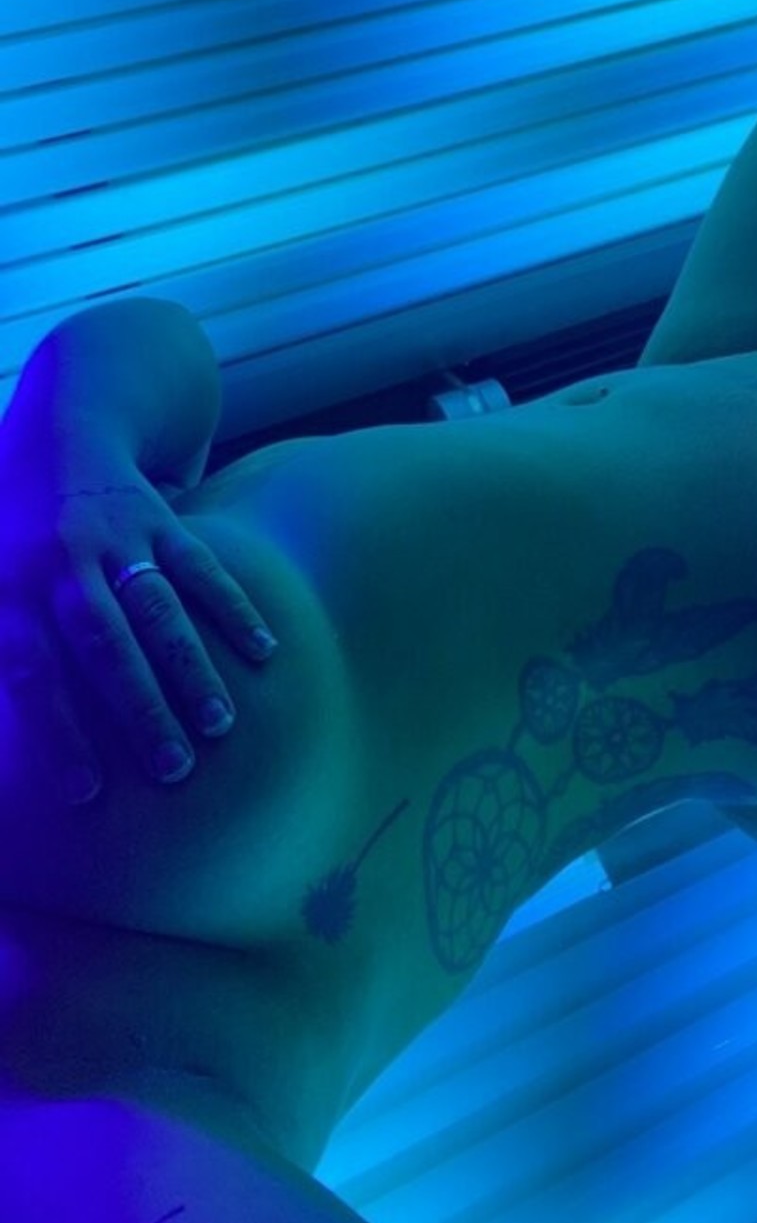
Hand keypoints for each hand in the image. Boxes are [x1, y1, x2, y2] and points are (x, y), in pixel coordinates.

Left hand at [0, 422, 277, 801]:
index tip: (85, 793)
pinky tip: (264, 651)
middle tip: (173, 771)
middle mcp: (60, 561)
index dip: (57, 731)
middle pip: (104, 644)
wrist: (59, 429)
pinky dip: (233, 607)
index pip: (32, 669)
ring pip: (158, 608)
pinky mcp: (158, 518)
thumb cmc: (11, 534)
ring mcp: (114, 536)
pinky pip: (200, 566)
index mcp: (8, 586)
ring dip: (191, 668)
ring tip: (221, 725)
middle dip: (140, 708)